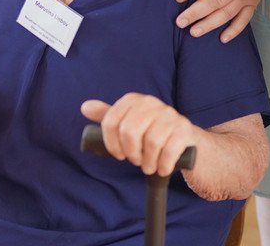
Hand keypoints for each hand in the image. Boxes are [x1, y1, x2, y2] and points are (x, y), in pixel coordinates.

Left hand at [81, 94, 198, 177]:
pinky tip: (162, 168)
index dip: (111, 143)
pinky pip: (170, 150)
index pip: (111, 120)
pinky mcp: (184, 128)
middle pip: (130, 131)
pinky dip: (163, 165)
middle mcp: (151, 103)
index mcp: (133, 100)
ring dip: (148, 161)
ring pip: (152, 142)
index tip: (118, 154)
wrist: (183, 139)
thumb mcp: (127, 122)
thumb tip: (85, 107)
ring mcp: (169, 114)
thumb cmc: (149, 132)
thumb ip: (107, 116)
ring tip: (149, 166)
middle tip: (135, 160)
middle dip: (131, 152)